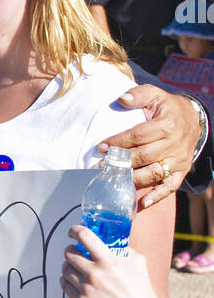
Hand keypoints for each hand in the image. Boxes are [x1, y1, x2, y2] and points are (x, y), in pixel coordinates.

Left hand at [61, 226, 162, 297]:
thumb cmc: (141, 289)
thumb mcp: (137, 260)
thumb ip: (122, 248)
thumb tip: (109, 241)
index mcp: (108, 261)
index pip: (84, 237)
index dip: (74, 230)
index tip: (72, 231)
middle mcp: (95, 274)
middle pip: (69, 254)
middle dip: (70, 249)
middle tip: (73, 250)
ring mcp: (87, 289)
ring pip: (65, 269)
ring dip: (67, 265)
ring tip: (73, 266)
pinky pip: (65, 286)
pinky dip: (66, 280)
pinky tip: (72, 279)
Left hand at [100, 85, 198, 205]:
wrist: (194, 120)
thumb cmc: (168, 108)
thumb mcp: (156, 95)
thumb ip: (139, 94)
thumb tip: (122, 99)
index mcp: (167, 125)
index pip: (139, 135)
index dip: (119, 141)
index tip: (102, 147)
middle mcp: (174, 144)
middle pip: (145, 156)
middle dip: (121, 162)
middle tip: (102, 165)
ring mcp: (178, 160)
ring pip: (154, 173)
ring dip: (133, 179)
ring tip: (114, 181)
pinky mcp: (181, 172)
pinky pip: (170, 187)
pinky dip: (156, 196)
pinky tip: (142, 203)